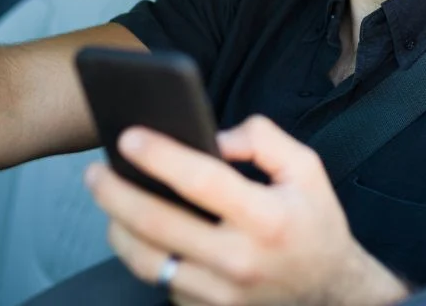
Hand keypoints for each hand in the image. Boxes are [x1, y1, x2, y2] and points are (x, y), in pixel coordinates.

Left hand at [85, 115, 408, 305]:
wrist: (331, 293)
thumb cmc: (314, 224)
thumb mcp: (306, 170)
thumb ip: (263, 140)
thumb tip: (213, 138)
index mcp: (267, 218)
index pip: (202, 181)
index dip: (160, 156)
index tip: (128, 136)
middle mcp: (240, 260)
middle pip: (158, 225)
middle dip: (116, 193)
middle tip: (95, 172)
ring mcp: (221, 294)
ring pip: (147, 262)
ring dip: (118, 228)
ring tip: (109, 201)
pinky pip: (161, 282)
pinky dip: (145, 256)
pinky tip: (139, 232)